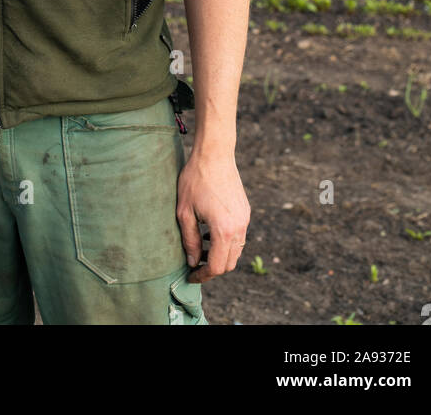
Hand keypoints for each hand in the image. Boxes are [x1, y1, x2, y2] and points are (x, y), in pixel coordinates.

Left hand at [175, 146, 249, 282]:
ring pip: (236, 250)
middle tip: (195, 264)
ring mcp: (245, 219)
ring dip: (220, 255)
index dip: (203, 276)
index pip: (217, 267)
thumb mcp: (185, 212)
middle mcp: (239, 227)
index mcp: (224, 230)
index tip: (191, 275)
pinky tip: (210, 232)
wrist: (214, 154)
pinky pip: (239, 236)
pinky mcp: (245, 211)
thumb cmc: (195, 180)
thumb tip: (193, 262)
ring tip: (201, 247)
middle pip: (230, 263)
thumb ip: (190, 240)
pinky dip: (227, 242)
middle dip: (213, 268)